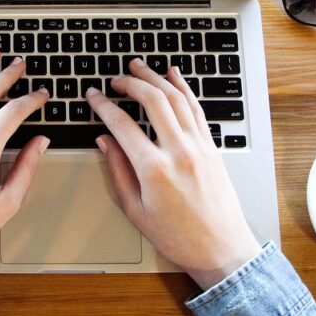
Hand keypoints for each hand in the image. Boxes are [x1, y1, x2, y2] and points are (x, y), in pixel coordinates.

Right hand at [86, 58, 260, 289]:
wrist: (222, 249)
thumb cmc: (178, 237)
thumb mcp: (136, 210)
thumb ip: (118, 171)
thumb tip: (105, 141)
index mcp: (154, 170)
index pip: (122, 125)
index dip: (103, 106)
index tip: (93, 97)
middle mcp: (179, 152)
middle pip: (153, 101)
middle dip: (130, 83)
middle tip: (115, 80)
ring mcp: (199, 146)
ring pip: (177, 98)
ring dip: (156, 78)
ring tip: (139, 67)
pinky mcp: (212, 147)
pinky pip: (196, 109)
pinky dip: (184, 88)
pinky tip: (174, 76)